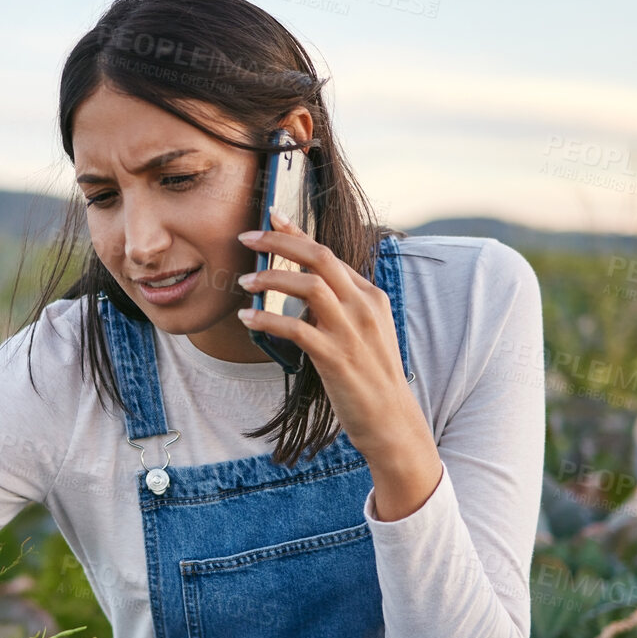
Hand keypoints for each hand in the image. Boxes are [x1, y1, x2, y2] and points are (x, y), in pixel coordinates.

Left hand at [234, 207, 416, 459]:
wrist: (392, 420)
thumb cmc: (371, 377)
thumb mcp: (364, 332)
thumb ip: (340, 307)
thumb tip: (303, 289)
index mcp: (370, 296)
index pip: (329, 254)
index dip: (297, 233)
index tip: (271, 217)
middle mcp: (363, 306)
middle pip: (319, 257)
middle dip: (280, 242)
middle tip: (247, 237)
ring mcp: (351, 331)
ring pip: (308, 286)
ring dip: (271, 279)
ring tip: (244, 282)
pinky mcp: (335, 357)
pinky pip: (295, 329)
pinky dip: (266, 320)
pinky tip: (247, 319)